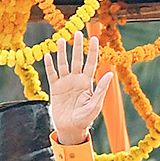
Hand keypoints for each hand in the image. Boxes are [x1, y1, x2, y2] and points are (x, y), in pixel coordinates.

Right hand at [43, 31, 114, 146]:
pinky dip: (50, 65)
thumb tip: (111, 73)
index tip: (95, 38)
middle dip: (77, 46)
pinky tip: (48, 55)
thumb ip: (101, 88)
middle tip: (77, 32)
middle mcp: (76, 79)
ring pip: (63, 64)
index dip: (93, 51)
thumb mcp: (95, 104)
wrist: (71, 128)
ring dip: (62, 52)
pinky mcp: (55, 88)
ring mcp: (65, 83)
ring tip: (61, 40)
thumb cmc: (86, 118)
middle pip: (77, 59)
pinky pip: (52, 74)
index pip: (91, 63)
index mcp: (87, 82)